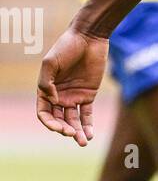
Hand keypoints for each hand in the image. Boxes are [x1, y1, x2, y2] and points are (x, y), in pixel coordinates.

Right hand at [36, 27, 108, 145]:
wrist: (88, 38)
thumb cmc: (66, 47)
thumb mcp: (51, 63)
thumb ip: (47, 83)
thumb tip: (53, 101)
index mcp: (46, 89)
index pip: (43, 112)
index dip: (49, 122)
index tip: (58, 127)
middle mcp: (58, 96)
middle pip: (58, 119)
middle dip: (63, 129)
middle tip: (71, 134)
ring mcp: (74, 96)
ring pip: (73, 120)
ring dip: (76, 132)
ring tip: (82, 142)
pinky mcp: (88, 95)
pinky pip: (87, 114)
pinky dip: (88, 125)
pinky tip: (89, 135)